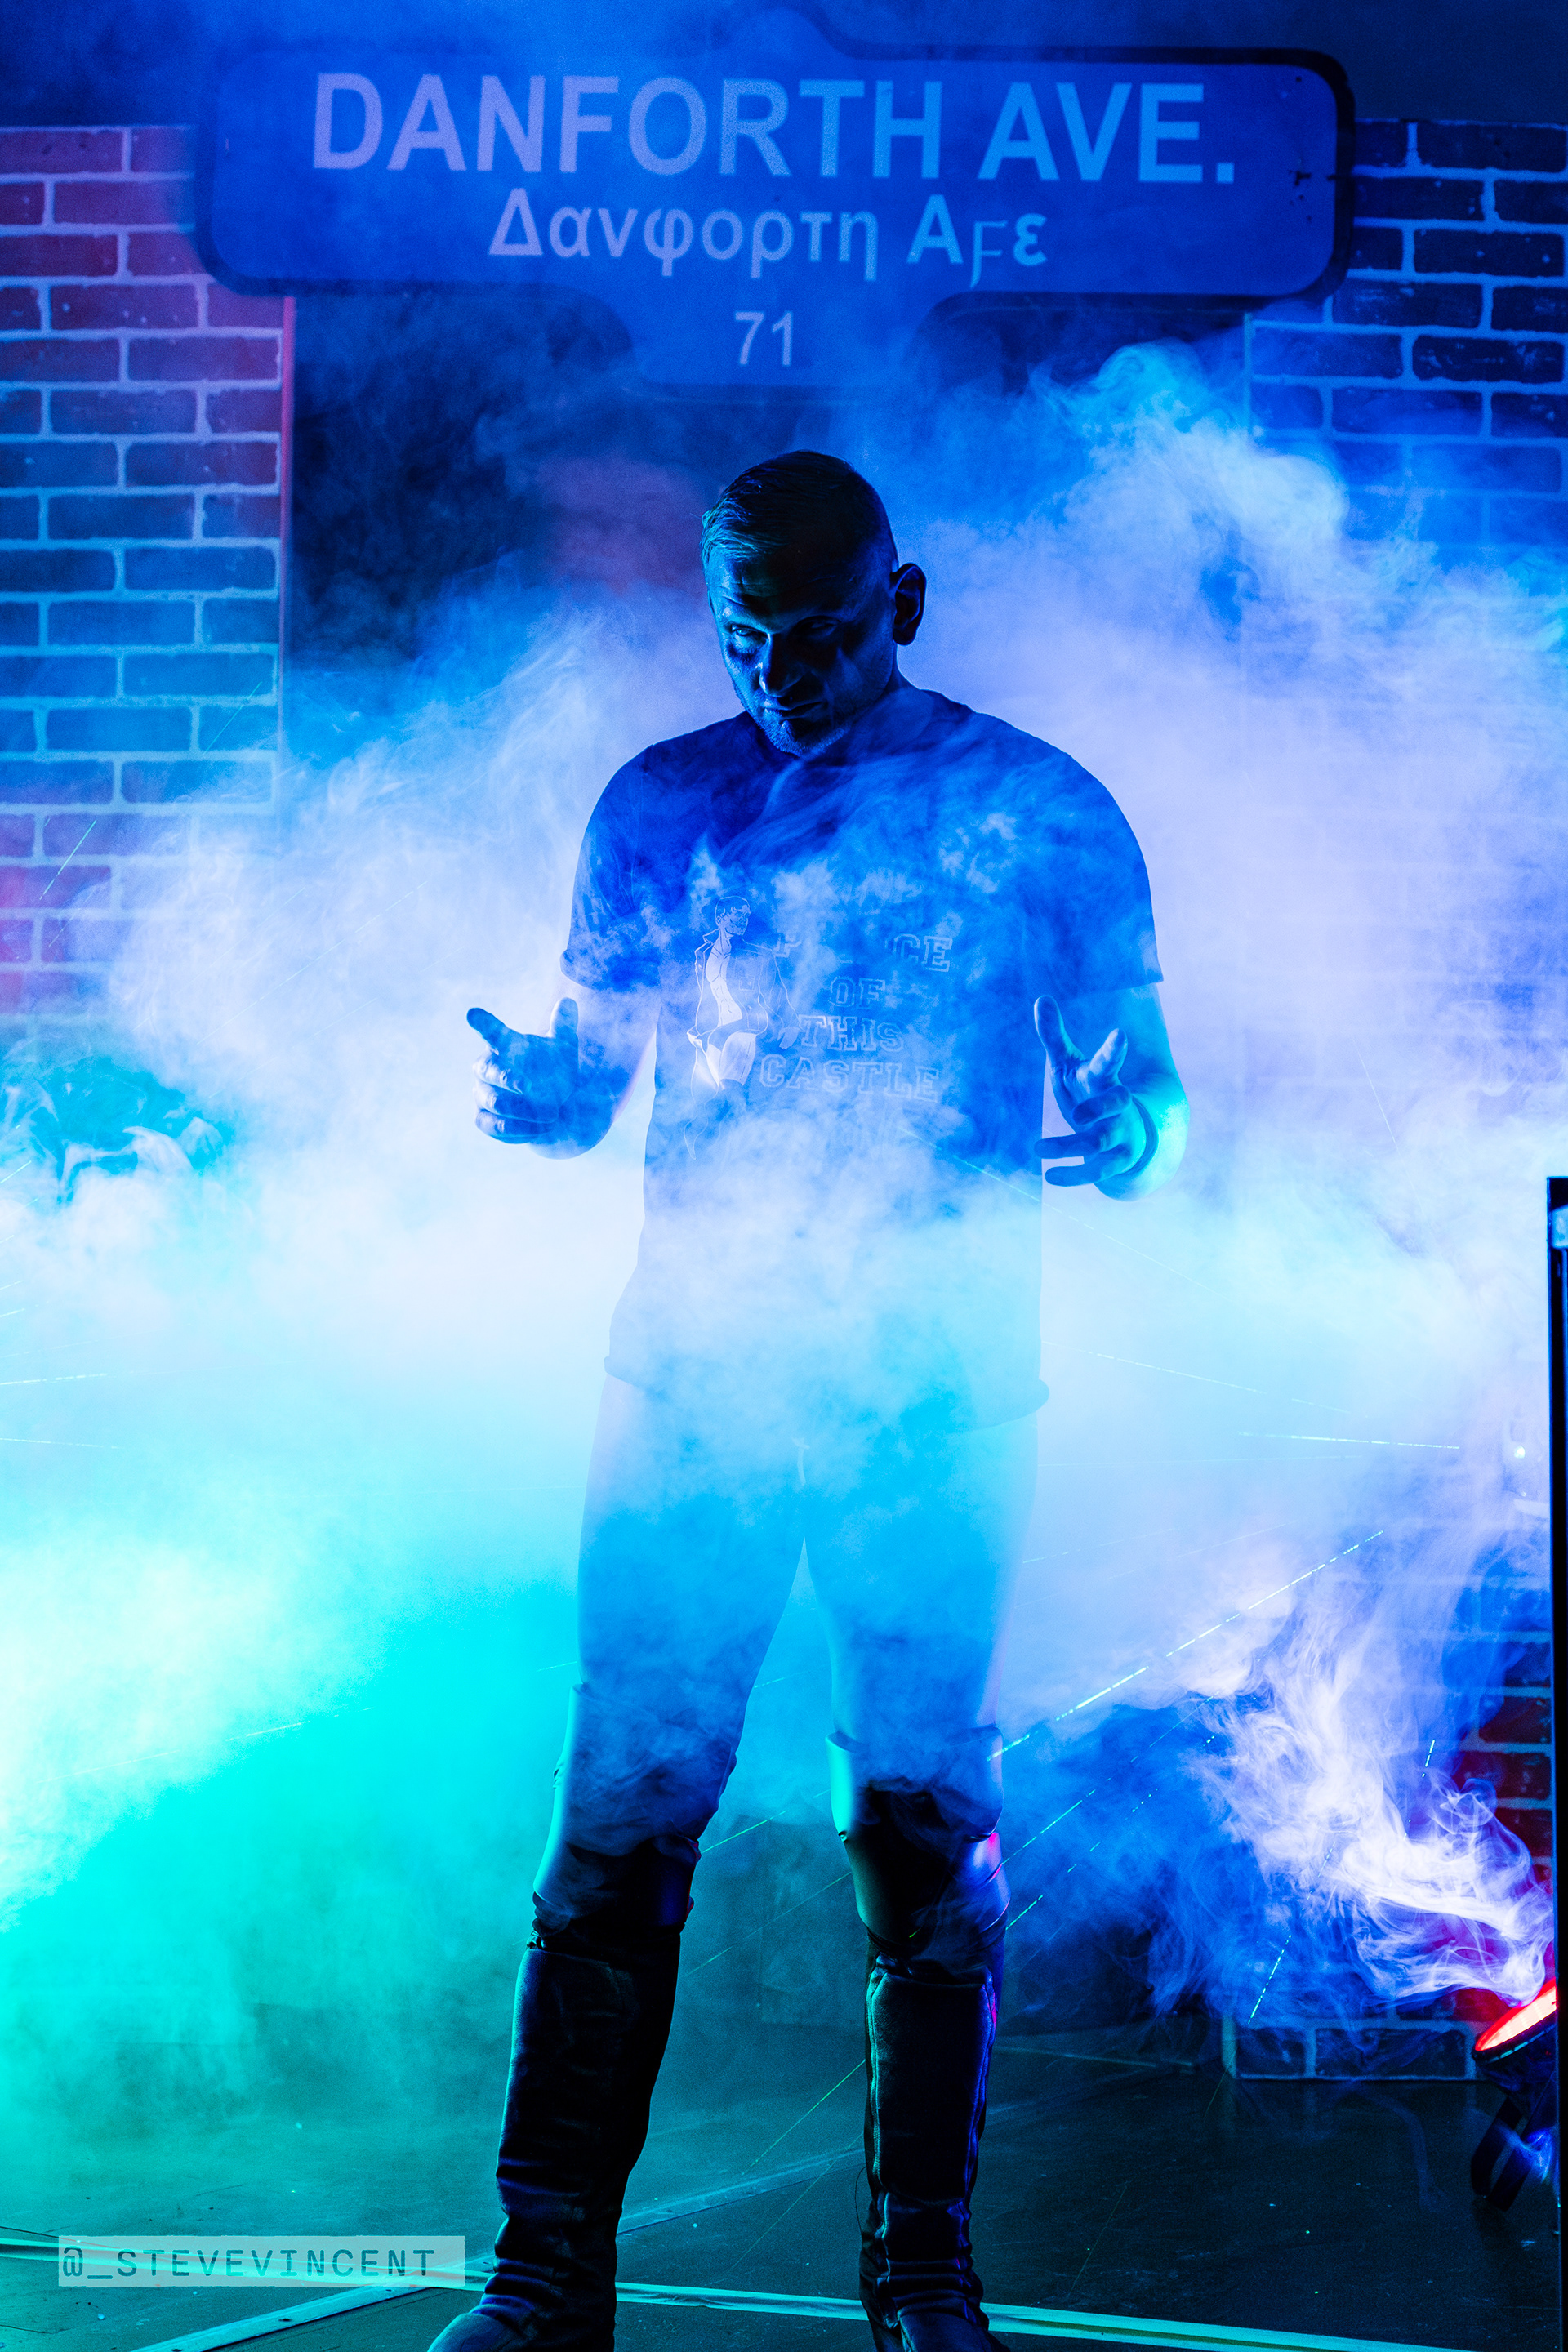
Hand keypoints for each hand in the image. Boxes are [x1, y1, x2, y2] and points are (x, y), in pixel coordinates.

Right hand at [469, 1000, 582, 1143]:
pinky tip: (543, 1128)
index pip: (491, 1031)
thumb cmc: (552, 1069)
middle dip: (508, 1078)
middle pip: (486, 1069)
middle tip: (529, 1086)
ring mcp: (482, 1094)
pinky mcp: (484, 1119)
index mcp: (503, 1045)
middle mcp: (486, 1067)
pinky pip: (494, 1127)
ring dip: (523, 1110)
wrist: (552, 1104)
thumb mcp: (563, 1049)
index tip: (473, 1014)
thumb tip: (568, 1003)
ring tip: (552, 1115)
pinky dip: (519, 1130)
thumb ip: (563, 1027)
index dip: (483, 1023)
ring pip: (493, 1102)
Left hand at [1033, 995, 1152, 1189]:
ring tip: (1037, 1147)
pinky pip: (1096, 1172)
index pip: (1110, 1062)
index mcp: (1103, 1078)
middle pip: (1116, 1103)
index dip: (1115, 1049)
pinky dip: (1073, 1175)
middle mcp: (1116, 1105)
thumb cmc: (1088, 1089)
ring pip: (1099, 1142)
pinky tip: (1049, 1176)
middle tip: (1078, 1114)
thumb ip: (1055, 1035)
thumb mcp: (1069, 1062)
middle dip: (1100, 1107)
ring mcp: (1119, 1134)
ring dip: (1069, 1146)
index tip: (1121, 1033)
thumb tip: (1041, 998)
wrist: (1123, 1132)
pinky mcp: (1114, 1161)